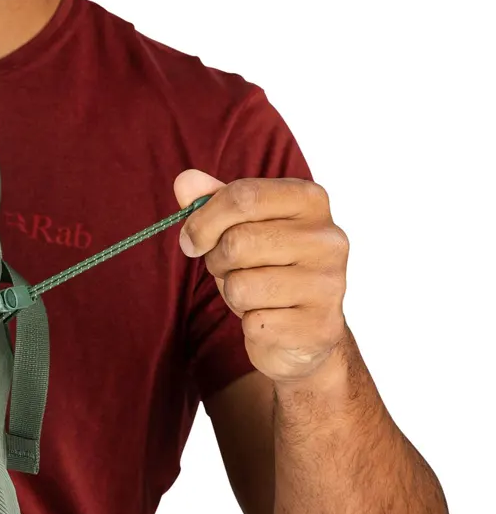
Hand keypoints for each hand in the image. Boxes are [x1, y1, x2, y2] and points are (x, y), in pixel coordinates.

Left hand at [174, 169, 349, 383]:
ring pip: (241, 286)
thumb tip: (185, 180)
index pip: (243, 196)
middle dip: (217, 262)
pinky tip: (270, 319)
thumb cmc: (268, 270)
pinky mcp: (318, 324)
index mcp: (309, 201)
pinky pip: (254, 322)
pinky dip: (250, 325)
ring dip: (233, 295)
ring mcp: (328, 283)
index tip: (192, 240)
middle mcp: (327, 237)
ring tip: (254, 295)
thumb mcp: (241, 229)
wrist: (305, 332)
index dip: (204, 221)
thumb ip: (214, 202)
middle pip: (237, 242)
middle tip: (231, 270)